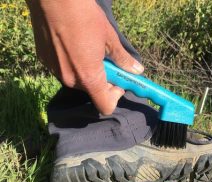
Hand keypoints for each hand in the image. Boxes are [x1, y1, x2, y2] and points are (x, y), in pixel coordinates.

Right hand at [26, 0, 143, 114]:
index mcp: (89, 77)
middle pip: (92, 91)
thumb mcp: (110, 38)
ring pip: (78, 81)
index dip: (115, 96)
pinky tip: (73, 44)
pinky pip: (64, 70)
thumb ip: (123, 59)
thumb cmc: (85, 16)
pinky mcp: (44, 60)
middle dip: (102, 80)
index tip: (118, 81)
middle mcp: (70, 79)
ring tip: (88, 49)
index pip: (105, 106)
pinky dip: (72, 63)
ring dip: (87, 71)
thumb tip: (137, 70)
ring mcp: (55, 71)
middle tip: (106, 60)